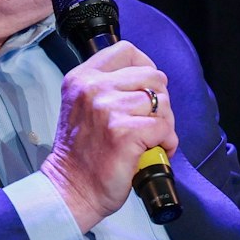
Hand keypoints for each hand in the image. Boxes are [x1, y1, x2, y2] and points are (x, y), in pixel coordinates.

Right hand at [40, 40, 176, 232]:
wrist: (72, 188)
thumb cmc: (82, 153)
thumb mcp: (82, 105)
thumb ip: (107, 86)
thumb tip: (147, 79)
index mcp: (83, 78)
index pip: (127, 51)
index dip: (146, 67)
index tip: (147, 88)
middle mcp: (94, 88)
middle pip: (153, 77)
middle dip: (159, 101)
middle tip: (149, 122)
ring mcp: (109, 109)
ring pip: (162, 103)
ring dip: (164, 124)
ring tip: (149, 139)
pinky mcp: (125, 132)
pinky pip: (165, 128)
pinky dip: (167, 143)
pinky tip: (153, 151)